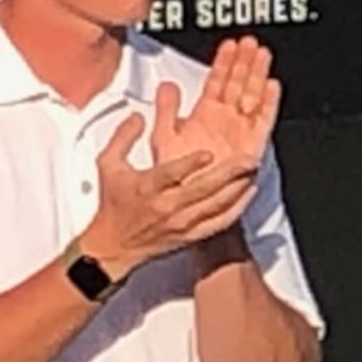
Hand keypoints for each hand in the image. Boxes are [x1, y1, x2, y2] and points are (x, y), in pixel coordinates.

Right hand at [82, 117, 257, 274]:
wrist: (113, 245)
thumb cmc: (113, 203)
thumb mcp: (108, 165)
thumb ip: (123, 137)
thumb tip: (138, 116)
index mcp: (146, 187)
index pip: (170, 174)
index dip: (190, 164)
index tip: (208, 153)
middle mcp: (166, 206)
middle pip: (202, 190)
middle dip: (228, 174)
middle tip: (249, 159)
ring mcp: (181, 223)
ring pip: (215, 206)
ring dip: (238, 188)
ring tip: (253, 171)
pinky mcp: (190, 236)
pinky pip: (219, 222)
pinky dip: (237, 208)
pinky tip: (248, 193)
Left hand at [152, 38, 280, 180]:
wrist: (181, 206)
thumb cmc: (171, 179)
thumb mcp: (163, 138)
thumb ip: (166, 111)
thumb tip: (167, 86)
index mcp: (204, 117)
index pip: (217, 82)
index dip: (224, 63)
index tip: (232, 44)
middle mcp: (224, 123)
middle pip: (238, 85)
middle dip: (245, 63)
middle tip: (251, 42)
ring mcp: (238, 133)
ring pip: (251, 97)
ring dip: (257, 75)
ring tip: (262, 54)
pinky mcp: (250, 148)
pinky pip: (262, 122)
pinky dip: (268, 104)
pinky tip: (271, 86)